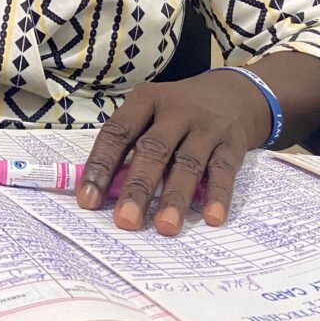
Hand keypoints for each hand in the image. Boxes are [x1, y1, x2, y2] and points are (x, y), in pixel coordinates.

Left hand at [76, 71, 270, 235]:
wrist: (231, 93)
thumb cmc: (176, 111)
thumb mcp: (150, 112)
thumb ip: (130, 145)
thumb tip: (103, 191)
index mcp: (145, 100)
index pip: (118, 132)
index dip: (101, 166)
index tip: (87, 200)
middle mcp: (176, 110)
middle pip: (153, 149)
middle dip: (138, 187)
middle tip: (125, 220)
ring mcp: (206, 126)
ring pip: (188, 163)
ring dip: (175, 197)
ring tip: (165, 227)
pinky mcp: (232, 144)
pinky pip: (223, 171)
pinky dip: (217, 195)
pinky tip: (211, 218)